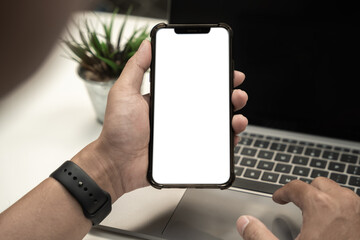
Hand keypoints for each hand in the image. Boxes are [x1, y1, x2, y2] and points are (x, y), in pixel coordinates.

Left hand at [73, 40, 247, 200]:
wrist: (117, 164)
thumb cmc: (118, 131)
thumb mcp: (124, 93)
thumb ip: (135, 68)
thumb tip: (147, 44)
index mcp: (167, 99)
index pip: (195, 83)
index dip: (213, 76)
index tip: (226, 70)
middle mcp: (179, 114)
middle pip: (211, 101)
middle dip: (229, 94)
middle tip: (236, 91)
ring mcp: (185, 133)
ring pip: (216, 122)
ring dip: (232, 115)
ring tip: (236, 113)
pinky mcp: (189, 150)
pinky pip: (213, 144)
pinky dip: (227, 140)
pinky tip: (231, 135)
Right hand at [237, 177, 359, 239]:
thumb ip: (260, 236)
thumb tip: (244, 222)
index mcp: (321, 206)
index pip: (296, 187)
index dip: (282, 192)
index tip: (278, 198)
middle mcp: (343, 203)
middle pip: (319, 184)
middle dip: (306, 192)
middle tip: (296, 203)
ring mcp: (359, 210)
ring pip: (339, 192)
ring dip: (326, 197)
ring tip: (315, 212)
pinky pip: (353, 204)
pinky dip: (341, 208)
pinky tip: (335, 223)